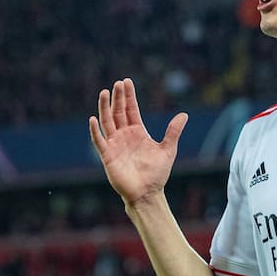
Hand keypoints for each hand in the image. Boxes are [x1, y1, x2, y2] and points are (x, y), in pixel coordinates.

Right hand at [89, 78, 188, 207]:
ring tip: (103, 92)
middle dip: (118, 97)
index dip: (129, 96)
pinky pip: (99, 140)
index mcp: (137, 132)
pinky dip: (95, 130)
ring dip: (104, 107)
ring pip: (107, 121)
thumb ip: (173, 132)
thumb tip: (184, 114)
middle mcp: (124, 135)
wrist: (147, 194)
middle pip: (118, 112)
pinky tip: (93, 118)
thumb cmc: (157, 174)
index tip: (126, 82)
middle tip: (117, 83)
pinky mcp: (107, 155)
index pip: (131, 109)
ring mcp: (114, 144)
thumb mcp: (168, 149)